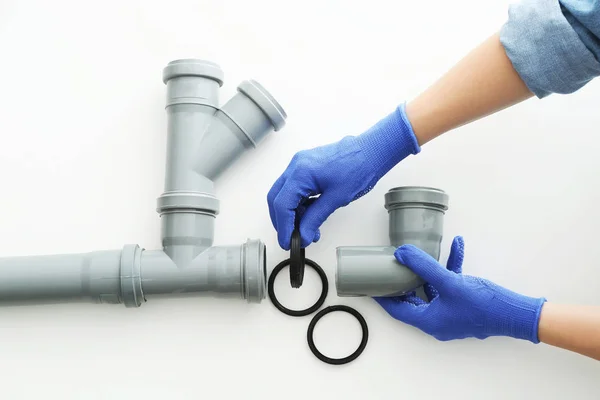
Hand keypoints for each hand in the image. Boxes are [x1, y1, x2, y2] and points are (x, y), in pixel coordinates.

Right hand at [267, 104, 419, 248]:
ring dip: (292, 214)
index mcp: (301, 172)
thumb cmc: (358, 167)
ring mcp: (299, 165)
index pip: (282, 205)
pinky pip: (294, 188)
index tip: (288, 241)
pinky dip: (299, 204)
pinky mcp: (306, 167)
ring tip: (307, 228)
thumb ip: (315, 219)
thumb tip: (303, 235)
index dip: (283, 227)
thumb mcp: (336, 199)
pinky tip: (310, 214)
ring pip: (284, 194)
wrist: (370, 151)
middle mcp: (296, 166)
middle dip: (282, 221)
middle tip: (292, 237)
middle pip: (276, 199)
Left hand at [375, 237, 545, 341]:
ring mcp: (451, 312)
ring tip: (422, 252)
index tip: (373, 285)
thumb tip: (402, 253)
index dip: (384, 296)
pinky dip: (451, 267)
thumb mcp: (450, 282)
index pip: (397, 310)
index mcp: (430, 320)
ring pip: (432, 288)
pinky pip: (451, 284)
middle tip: (392, 266)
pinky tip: (457, 247)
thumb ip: (424, 266)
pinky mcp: (463, 304)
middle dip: (403, 280)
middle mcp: (438, 319)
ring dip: (430, 269)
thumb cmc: (484, 305)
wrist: (517, 313)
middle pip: (412, 299)